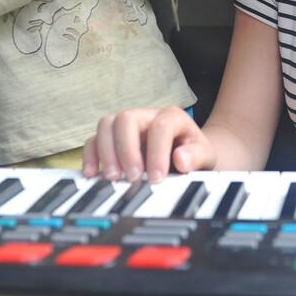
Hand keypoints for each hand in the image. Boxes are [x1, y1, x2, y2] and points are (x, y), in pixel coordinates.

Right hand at [83, 106, 214, 182]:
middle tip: (131, 177)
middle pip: (126, 119)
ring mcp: (126, 125)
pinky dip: (91, 155)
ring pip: (107, 124)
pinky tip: (92, 174)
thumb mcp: (205, 155)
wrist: (187, 154)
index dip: (157, 152)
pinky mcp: (112, 138)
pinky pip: (94, 139)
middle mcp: (146, 116)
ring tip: (112, 177)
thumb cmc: (193, 154)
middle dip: (126, 149)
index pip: (160, 126)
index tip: (156, 179)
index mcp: (171, 117)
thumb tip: (181, 159)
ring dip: (106, 151)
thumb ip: (197, 156)